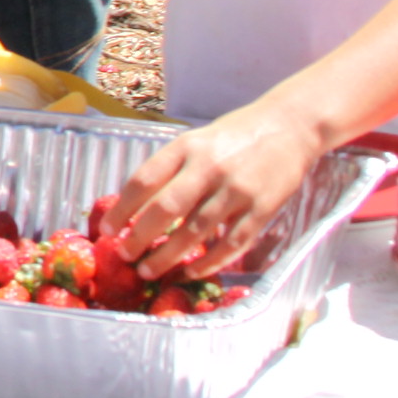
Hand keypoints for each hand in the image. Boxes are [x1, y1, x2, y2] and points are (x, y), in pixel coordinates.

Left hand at [107, 106, 320, 279]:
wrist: (290, 126)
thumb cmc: (235, 136)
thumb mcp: (196, 141)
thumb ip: (171, 169)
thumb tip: (136, 207)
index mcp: (187, 147)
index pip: (144, 180)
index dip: (121, 209)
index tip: (108, 230)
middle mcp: (209, 167)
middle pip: (165, 209)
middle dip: (139, 238)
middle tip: (124, 255)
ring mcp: (236, 190)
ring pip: (195, 232)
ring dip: (167, 256)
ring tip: (148, 270)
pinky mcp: (262, 209)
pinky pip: (231, 244)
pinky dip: (208, 263)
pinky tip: (191, 271)